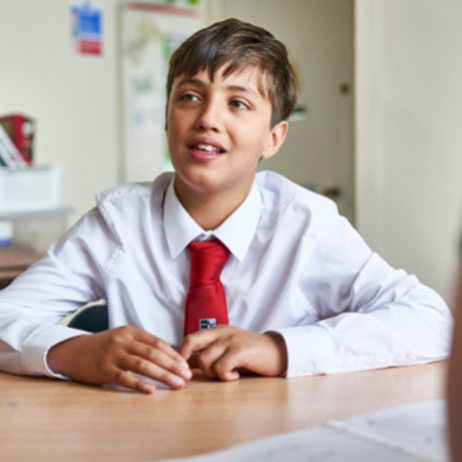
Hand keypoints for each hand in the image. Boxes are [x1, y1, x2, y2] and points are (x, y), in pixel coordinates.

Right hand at [47, 326, 191, 392]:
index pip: (158, 343)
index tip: (185, 366)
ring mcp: (113, 354)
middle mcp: (123, 341)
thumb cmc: (104, 347)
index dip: (173, 355)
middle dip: (173, 366)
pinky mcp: (103, 369)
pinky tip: (151, 391)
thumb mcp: (123, 339)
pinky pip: (124, 378)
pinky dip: (139, 384)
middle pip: (153, 354)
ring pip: (143, 365)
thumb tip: (169, 357)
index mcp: (131, 332)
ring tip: (176, 384)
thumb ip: (142, 345)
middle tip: (186, 377)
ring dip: (163, 375)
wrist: (74, 351)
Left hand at [177, 326, 287, 380]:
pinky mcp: (240, 350)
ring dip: (212, 374)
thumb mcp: (227, 351)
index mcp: (216, 331)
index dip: (180, 355)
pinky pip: (221, 367)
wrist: (278, 352)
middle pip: (190, 341)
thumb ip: (209, 356)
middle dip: (183, 360)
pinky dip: (225, 377)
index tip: (180, 371)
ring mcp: (231, 340)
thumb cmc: (251, 355)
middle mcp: (221, 331)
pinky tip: (235, 377)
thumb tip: (187, 367)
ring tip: (226, 376)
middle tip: (188, 376)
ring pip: (205, 360)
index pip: (189, 339)